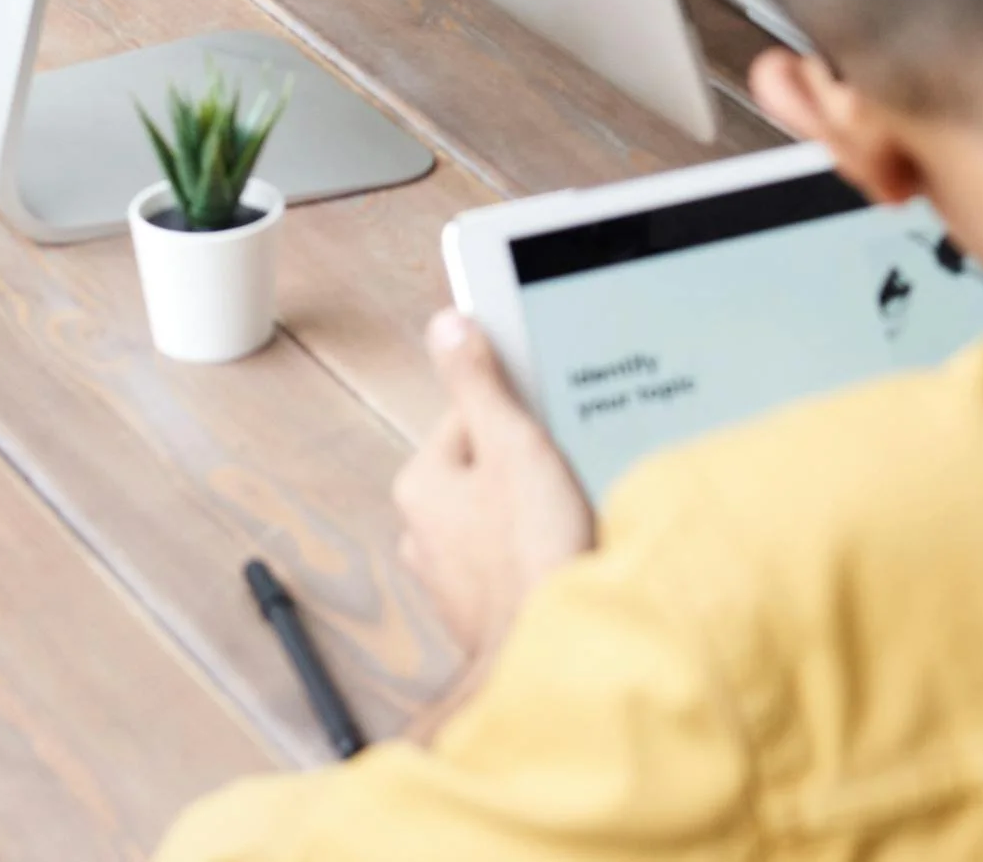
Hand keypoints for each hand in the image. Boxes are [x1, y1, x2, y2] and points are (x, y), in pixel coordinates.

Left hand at [394, 311, 594, 670]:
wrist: (550, 657)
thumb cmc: (530, 556)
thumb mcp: (512, 446)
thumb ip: (479, 383)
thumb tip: (447, 325)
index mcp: (421, 482)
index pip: (470, 413)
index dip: (518, 417)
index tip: (545, 427)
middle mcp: (421, 529)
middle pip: (486, 462)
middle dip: (527, 466)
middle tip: (558, 479)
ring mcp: (448, 572)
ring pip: (498, 511)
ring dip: (532, 510)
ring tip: (562, 521)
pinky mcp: (477, 605)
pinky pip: (507, 554)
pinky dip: (533, 549)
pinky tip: (558, 555)